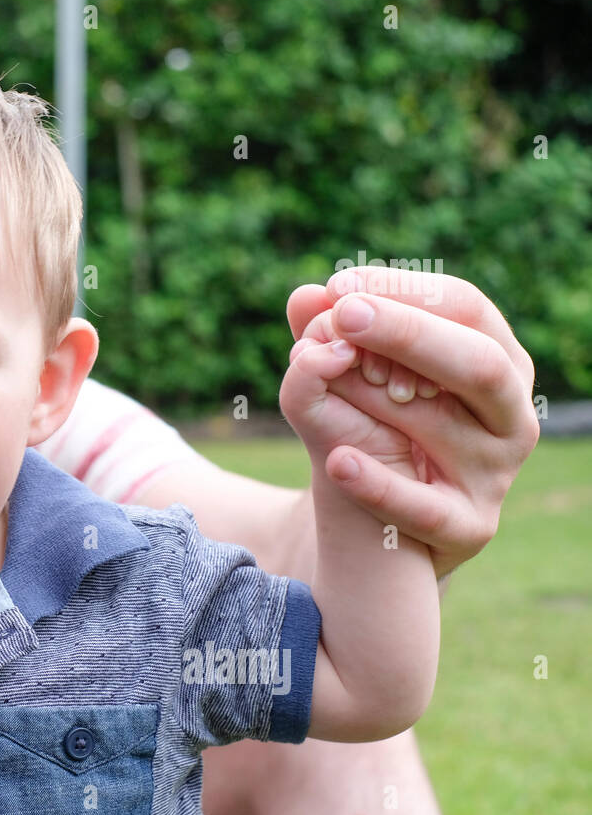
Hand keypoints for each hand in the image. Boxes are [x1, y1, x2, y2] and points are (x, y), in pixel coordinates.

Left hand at [285, 267, 539, 576]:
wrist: (379, 519)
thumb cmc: (372, 426)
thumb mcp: (348, 376)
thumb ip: (327, 335)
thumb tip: (303, 297)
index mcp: (498, 360)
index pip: (467, 307)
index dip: (404, 291)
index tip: (339, 287)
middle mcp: (510, 414)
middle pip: (478, 363)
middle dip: (410, 332)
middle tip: (344, 314)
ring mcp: (495, 472)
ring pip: (445, 425)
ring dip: (376, 398)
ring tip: (328, 377)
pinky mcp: (467, 527)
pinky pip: (425, 508)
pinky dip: (378, 485)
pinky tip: (336, 459)